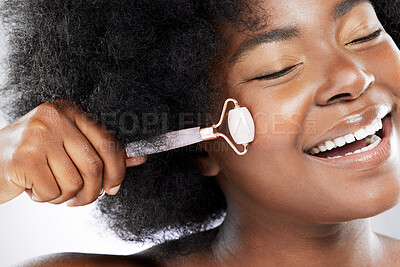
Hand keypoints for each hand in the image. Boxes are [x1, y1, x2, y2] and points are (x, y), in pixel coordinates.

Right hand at [0, 99, 146, 205]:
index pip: (108, 142)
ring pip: (75, 182)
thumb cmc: (34, 157)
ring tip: (50, 187)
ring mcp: (37, 136)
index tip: (113, 187)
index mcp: (70, 111)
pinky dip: (47, 198)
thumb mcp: (68, 146)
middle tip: (81, 198)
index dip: (117, 170)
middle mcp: (54, 117)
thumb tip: (139, 158)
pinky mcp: (23, 158)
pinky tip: (34, 187)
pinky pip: (53, 192)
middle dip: (92, 192)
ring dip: (65, 196)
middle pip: (94, 166)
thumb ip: (102, 152)